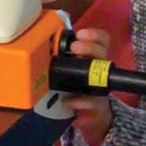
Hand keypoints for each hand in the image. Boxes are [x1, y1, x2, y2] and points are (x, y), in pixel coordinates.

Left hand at [63, 28, 112, 145]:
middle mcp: (101, 69)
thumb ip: (62, 56)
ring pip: (102, 76)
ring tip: (73, 70)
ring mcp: (101, 87)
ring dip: (89, 71)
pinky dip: (80, 101)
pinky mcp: (98, 104)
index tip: (79, 34)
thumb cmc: (77, 84)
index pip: (102, 40)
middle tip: (74, 48)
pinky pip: (93, 102)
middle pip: (103, 53)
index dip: (94, 35)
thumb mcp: (71, 68)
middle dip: (89, 47)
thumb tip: (42, 43)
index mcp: (94, 56)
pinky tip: (68, 101)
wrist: (89, 112)